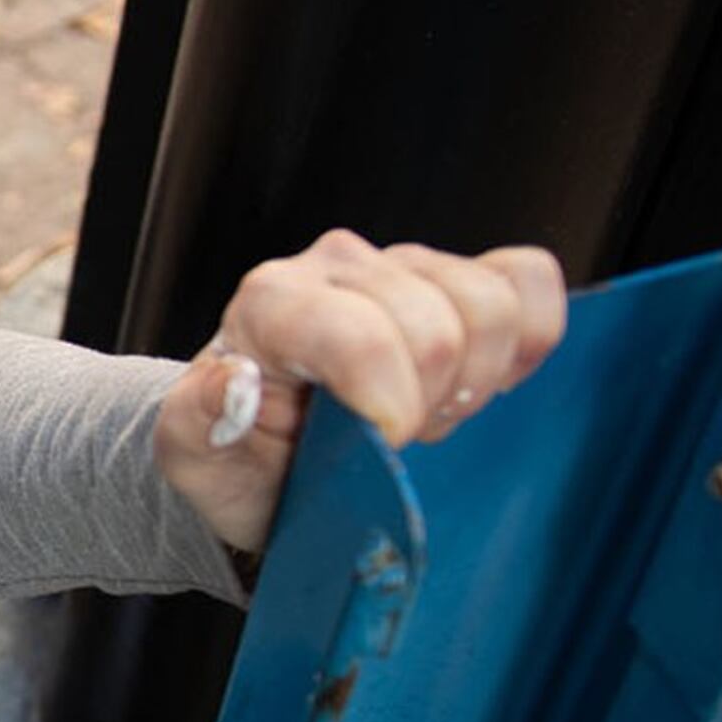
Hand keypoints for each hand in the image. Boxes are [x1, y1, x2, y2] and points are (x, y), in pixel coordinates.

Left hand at [153, 230, 569, 554]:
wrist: (270, 450)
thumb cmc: (237, 452)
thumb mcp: (193, 456)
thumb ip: (198, 420)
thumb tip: (237, 382)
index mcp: (272, 302)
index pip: (359, 336)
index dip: (390, 405)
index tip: (381, 447)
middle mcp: (340, 266)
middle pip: (437, 328)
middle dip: (428, 403)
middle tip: (393, 438)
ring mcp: (407, 265)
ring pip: (489, 305)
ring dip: (472, 380)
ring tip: (426, 410)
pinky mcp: (463, 277)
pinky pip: (528, 281)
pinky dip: (526, 339)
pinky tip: (480, 381)